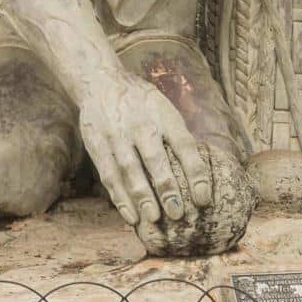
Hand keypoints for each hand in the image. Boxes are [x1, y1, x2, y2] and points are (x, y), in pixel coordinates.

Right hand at [76, 70, 213, 229]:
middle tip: (178, 214)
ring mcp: (116, 135)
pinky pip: (109, 176)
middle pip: (155, 159)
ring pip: (129, 170)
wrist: (100, 81)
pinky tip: (130, 216)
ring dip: (141, 197)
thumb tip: (199, 174)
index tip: (203, 199)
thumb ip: (178, 137)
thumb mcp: (165, 109)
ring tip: (153, 219)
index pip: (184, 146)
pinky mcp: (97, 146)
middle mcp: (140, 125)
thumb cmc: (142, 103)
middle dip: (167, 188)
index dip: (196, 173)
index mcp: (164, 116)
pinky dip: (120, 198)